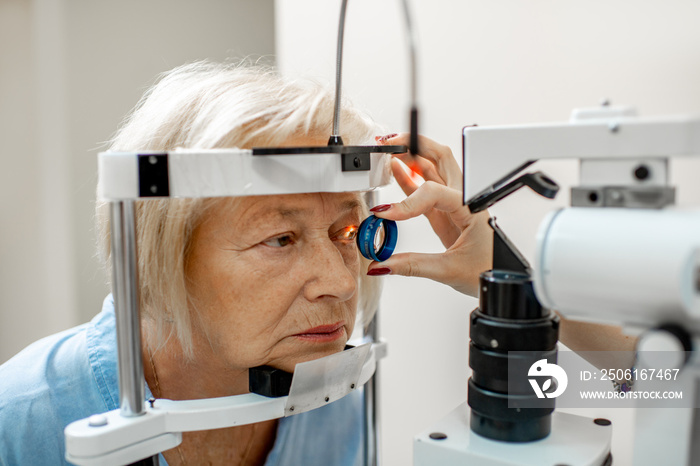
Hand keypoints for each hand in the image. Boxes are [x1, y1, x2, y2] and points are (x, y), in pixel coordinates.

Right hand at [368, 133, 492, 296]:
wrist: (500, 278)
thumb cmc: (488, 269)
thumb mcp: (450, 270)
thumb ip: (414, 265)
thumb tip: (385, 264)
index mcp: (470, 208)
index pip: (434, 192)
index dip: (408, 201)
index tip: (386, 214)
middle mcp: (464, 199)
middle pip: (439, 157)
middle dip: (414, 145)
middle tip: (390, 143)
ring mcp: (453, 203)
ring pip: (432, 168)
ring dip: (411, 157)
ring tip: (388, 151)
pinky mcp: (444, 212)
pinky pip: (425, 188)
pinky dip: (409, 177)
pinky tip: (395, 170)